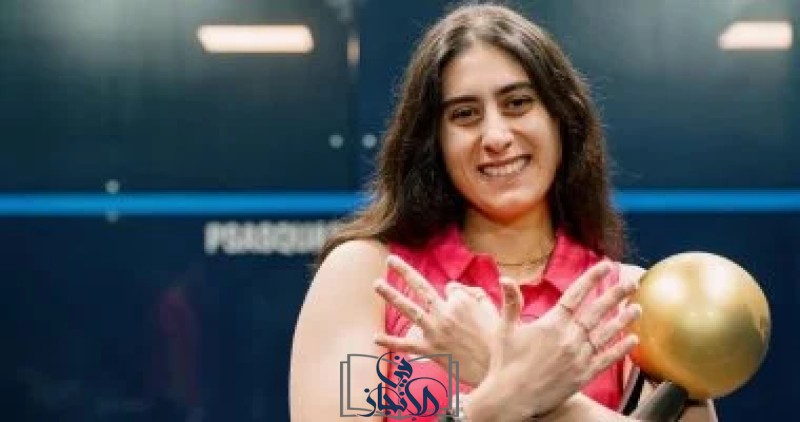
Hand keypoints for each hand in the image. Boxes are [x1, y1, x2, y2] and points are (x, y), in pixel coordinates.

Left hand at [373, 254, 497, 385]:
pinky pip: (406, 345)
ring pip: (408, 308)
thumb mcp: (491, 307)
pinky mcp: (430, 350)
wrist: (496, 368)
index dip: (455, 297)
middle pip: (420, 287)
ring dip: (391, 295)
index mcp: (460, 301)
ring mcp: (434, 331)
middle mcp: (444, 313)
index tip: (465, 311)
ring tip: (376, 284)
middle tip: (390, 260)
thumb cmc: (497, 337)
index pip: (449, 290)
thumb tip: (450, 288)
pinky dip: (390, 342)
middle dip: (403, 271)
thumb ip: (472, 293)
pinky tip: (375, 337)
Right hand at [471, 261, 640, 420]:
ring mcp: (578, 358)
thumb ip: (511, 302)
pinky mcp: (583, 376)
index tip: (605, 266)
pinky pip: (606, 360)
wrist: (511, 398)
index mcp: (551, 324)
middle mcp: (569, 339)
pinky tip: (633, 340)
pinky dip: (620, 350)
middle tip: (633, 282)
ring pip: (606, 334)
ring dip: (622, 320)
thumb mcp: (505, 329)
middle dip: (616, 295)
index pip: (576, 295)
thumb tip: (505, 277)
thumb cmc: (504, 363)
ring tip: (637, 308)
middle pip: (597, 312)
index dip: (592, 279)